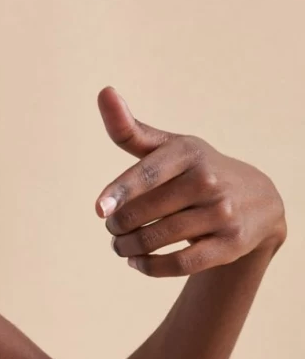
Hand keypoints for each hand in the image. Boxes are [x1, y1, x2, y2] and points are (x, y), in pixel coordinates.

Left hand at [95, 87, 285, 274]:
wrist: (258, 201)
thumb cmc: (197, 172)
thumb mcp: (171, 148)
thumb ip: (132, 130)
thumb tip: (104, 92)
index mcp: (189, 154)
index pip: (149, 173)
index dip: (121, 192)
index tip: (100, 210)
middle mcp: (208, 181)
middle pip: (144, 213)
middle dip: (117, 226)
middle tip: (112, 229)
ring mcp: (222, 213)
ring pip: (157, 239)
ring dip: (127, 248)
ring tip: (121, 246)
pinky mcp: (229, 244)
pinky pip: (179, 264)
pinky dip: (149, 267)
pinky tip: (137, 262)